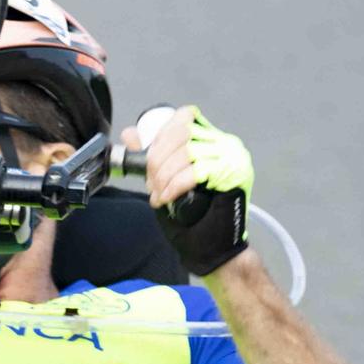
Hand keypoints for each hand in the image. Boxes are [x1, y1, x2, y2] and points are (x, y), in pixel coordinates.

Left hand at [133, 106, 252, 210]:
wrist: (214, 247)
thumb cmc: (195, 218)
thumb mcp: (167, 180)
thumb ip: (152, 155)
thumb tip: (129, 133)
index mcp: (212, 139)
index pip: (184, 117)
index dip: (160, 136)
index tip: (149, 162)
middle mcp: (226, 143)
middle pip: (181, 132)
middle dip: (157, 159)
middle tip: (151, 184)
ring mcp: (233, 157)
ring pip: (186, 151)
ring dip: (163, 175)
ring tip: (159, 194)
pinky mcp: (234, 174)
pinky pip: (196, 171)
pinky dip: (175, 185)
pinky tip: (168, 197)